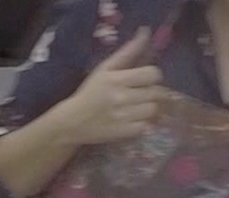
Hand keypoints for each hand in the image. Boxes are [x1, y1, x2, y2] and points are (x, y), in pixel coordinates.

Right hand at [54, 29, 172, 146]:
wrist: (72, 122)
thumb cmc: (90, 92)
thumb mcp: (105, 69)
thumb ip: (127, 52)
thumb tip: (145, 32)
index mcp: (117, 80)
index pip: (152, 74)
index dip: (152, 76)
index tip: (144, 79)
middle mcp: (123, 98)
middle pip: (156, 93)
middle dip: (151, 92)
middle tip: (140, 94)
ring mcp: (125, 117)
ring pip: (152, 109)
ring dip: (148, 107)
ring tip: (137, 107)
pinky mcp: (125, 133)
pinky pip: (146, 126)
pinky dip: (142, 122)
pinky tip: (132, 119)